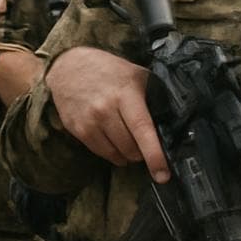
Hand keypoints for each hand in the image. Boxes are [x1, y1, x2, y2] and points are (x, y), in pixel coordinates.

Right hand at [45, 46, 167, 179]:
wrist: (68, 66)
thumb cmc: (108, 70)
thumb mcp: (135, 74)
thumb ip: (153, 95)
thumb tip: (173, 121)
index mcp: (125, 94)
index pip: (142, 129)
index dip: (154, 155)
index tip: (163, 175)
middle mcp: (105, 109)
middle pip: (131, 148)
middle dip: (142, 151)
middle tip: (143, 141)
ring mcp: (89, 121)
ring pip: (117, 154)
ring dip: (127, 154)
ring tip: (128, 141)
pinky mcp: (77, 130)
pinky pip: (102, 153)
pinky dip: (112, 153)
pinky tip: (114, 142)